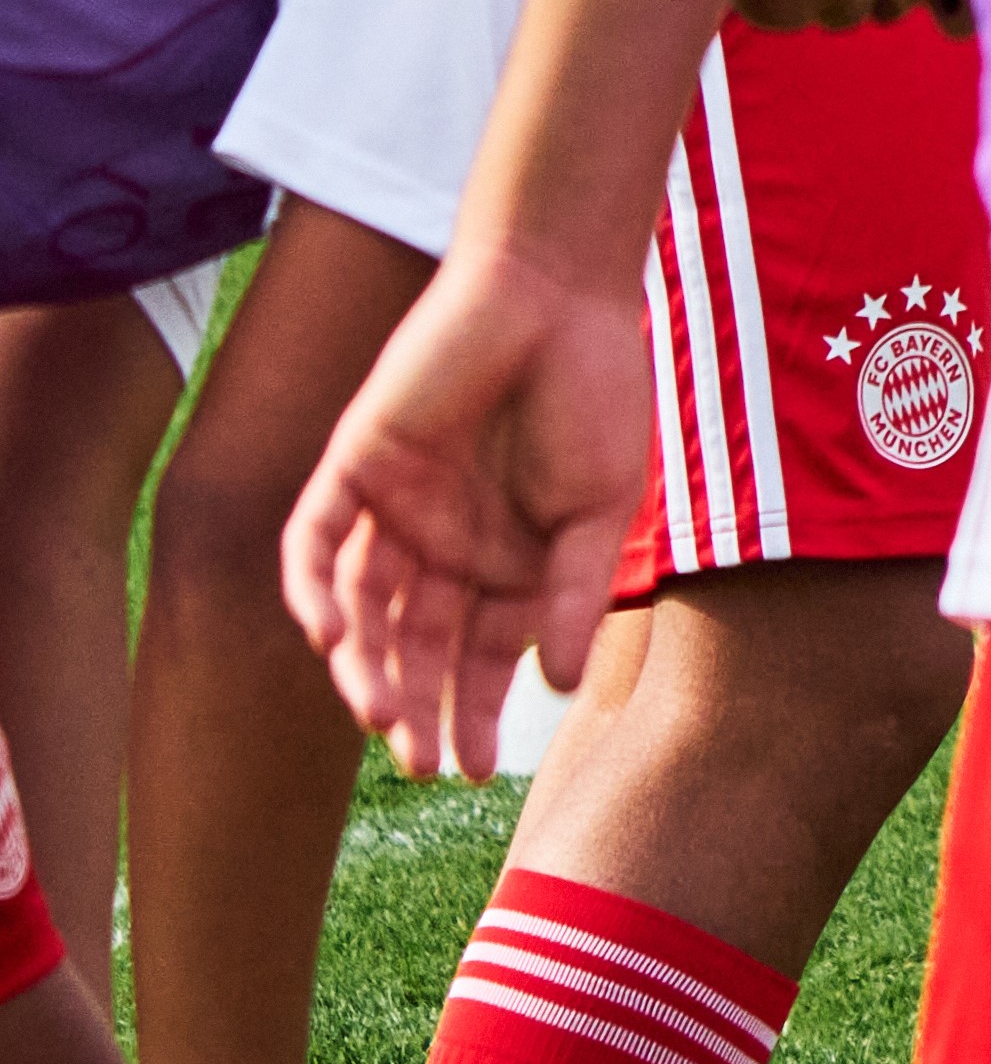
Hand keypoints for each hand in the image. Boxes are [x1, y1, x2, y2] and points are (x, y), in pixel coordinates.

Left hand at [279, 242, 642, 782]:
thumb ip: (575, 592)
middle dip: (416, 705)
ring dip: (365, 664)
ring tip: (381, 715)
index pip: (481, 656)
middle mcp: (444, 546)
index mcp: (509, 561)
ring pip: (361, 608)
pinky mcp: (354, 466)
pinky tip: (331, 636)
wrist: (557, 293)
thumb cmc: (598, 393)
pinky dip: (315, 589)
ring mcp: (394, 508)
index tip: (473, 770)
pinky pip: (316, 541)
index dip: (475, 713)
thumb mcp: (602, 508)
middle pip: (415, 645)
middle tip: (420, 760)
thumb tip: (558, 683)